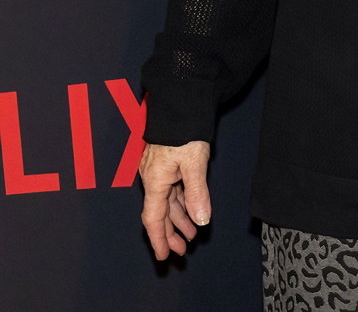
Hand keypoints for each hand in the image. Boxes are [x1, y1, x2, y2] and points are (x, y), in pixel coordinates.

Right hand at [139, 140, 211, 259]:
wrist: (180, 104)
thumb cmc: (185, 132)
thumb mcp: (194, 163)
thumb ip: (196, 193)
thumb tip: (200, 221)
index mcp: (155, 181)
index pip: (154, 218)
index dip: (159, 239)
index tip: (164, 256)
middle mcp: (153, 178)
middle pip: (160, 213)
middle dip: (171, 233)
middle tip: (183, 250)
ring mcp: (159, 171)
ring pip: (167, 202)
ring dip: (178, 219)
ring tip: (191, 234)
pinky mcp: (167, 163)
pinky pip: (172, 190)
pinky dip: (181, 202)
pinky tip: (190, 210)